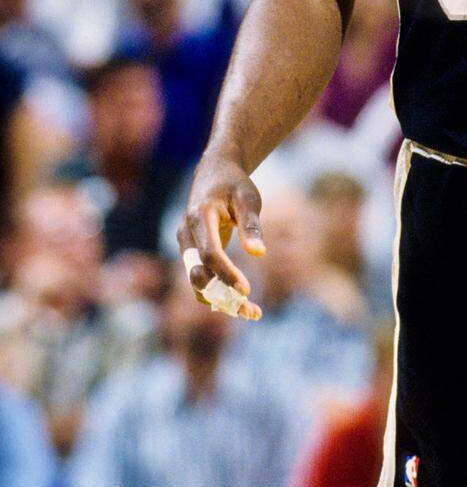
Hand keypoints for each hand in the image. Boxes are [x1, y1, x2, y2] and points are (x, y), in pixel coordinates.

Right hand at [178, 154, 264, 319]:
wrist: (214, 172)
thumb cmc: (234, 184)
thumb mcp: (248, 198)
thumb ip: (251, 224)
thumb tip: (259, 253)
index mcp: (199, 217)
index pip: (209, 254)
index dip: (226, 274)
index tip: (247, 290)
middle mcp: (186, 235)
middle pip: (199, 275)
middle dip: (222, 296)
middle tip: (252, 312)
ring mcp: (186, 246)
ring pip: (198, 281)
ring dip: (221, 300)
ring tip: (252, 313)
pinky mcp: (192, 253)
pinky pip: (202, 277)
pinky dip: (218, 292)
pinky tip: (241, 304)